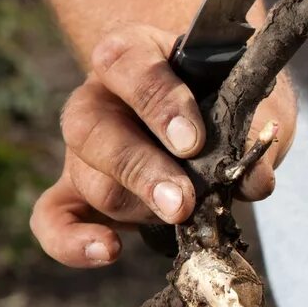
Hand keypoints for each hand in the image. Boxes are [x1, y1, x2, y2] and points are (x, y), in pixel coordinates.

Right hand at [30, 22, 296, 267]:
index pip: (128, 66)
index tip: (193, 141)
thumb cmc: (226, 98)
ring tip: (183, 218)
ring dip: (138, 206)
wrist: (213, 114)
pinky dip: (71, 241)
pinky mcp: (77, 191)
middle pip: (95, 131)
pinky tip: (107, 251)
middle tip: (182, 203)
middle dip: (142, 171)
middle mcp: (98, 97)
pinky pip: (53, 218)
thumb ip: (249, 133)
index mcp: (135, 54)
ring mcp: (82, 148)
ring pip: (91, 180)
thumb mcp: (247, 103)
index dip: (158, 103)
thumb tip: (254, 180)